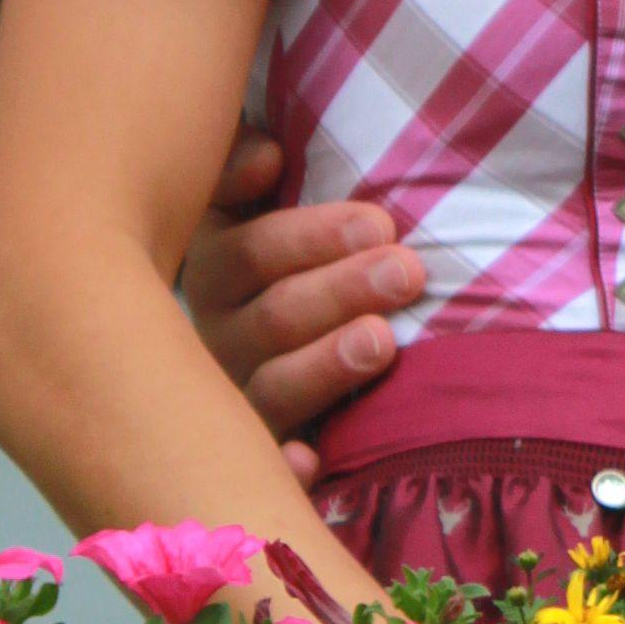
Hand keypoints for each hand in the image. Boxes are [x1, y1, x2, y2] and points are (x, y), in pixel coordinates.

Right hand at [179, 132, 423, 479]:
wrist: (298, 316)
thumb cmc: (305, 247)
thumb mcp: (266, 198)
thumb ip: (250, 165)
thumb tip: (266, 156)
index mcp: (219, 268)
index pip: (248, 253)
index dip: (312, 238)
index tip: (380, 222)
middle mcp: (218, 338)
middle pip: (271, 319)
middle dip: (341, 291)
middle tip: (406, 271)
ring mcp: (238, 401)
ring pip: (271, 389)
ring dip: (324, 367)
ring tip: (383, 341)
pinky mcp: (267, 452)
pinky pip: (268, 466)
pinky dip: (286, 467)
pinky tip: (309, 459)